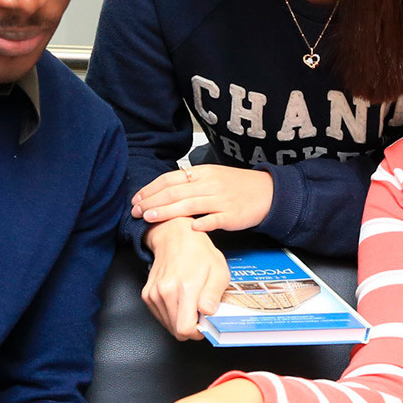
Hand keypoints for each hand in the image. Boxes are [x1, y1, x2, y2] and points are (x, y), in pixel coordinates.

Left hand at [132, 164, 273, 232]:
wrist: (267, 192)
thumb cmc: (237, 186)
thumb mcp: (212, 177)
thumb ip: (189, 183)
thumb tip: (164, 191)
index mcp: (202, 173)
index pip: (170, 179)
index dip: (151, 189)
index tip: (137, 199)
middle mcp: (209, 184)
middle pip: (175, 192)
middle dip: (152, 202)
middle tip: (136, 211)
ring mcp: (221, 200)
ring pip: (189, 204)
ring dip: (167, 212)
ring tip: (150, 218)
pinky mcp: (232, 215)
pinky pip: (215, 219)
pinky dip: (202, 223)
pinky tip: (189, 229)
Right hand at [141, 219, 230, 339]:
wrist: (175, 237)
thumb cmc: (199, 253)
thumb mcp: (219, 271)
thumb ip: (214, 295)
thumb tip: (208, 313)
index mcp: (185, 288)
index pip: (185, 329)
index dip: (196, 332)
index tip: (204, 324)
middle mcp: (166, 292)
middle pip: (176, 330)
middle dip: (190, 327)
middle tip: (200, 312)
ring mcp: (154, 294)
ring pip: (168, 324)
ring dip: (180, 319)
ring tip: (190, 302)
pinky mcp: (147, 295)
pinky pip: (161, 316)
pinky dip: (171, 313)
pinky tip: (179, 300)